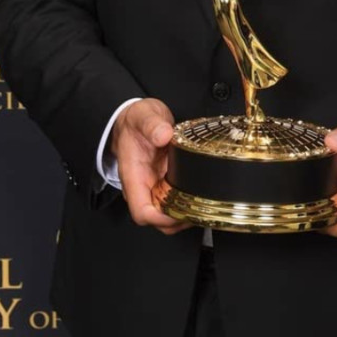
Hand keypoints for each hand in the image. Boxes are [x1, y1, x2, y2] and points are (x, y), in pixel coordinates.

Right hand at [109, 98, 189, 233]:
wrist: (135, 119)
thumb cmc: (136, 121)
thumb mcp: (144, 115)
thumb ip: (152, 124)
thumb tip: (163, 135)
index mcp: (133, 177)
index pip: (142, 212)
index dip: (162, 218)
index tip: (181, 209)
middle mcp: (142, 187)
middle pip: (157, 220)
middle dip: (178, 220)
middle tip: (200, 208)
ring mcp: (153, 187)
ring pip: (167, 215)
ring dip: (184, 215)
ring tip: (203, 204)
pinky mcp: (163, 184)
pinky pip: (174, 203)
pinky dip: (186, 204)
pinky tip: (200, 196)